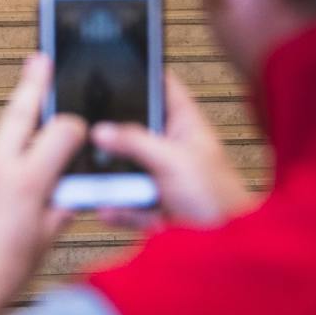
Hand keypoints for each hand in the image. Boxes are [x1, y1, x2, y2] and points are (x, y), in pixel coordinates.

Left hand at [0, 54, 85, 314]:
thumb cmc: (0, 277)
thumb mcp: (44, 243)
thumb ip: (59, 208)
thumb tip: (69, 190)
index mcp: (28, 182)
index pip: (60, 133)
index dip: (73, 129)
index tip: (74, 129)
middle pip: (18, 113)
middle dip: (33, 85)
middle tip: (39, 62)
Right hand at [90, 71, 257, 229]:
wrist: (226, 248)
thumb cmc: (220, 199)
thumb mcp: (174, 161)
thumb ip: (135, 142)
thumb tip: (102, 130)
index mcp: (186, 125)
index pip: (163, 87)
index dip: (143, 73)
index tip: (115, 66)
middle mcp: (172, 148)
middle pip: (134, 129)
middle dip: (112, 133)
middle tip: (89, 130)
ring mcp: (161, 177)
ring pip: (126, 168)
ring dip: (111, 176)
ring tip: (93, 174)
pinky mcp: (153, 206)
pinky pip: (125, 201)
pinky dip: (116, 207)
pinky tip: (107, 208)